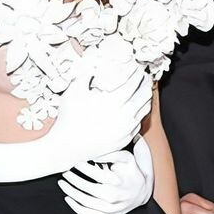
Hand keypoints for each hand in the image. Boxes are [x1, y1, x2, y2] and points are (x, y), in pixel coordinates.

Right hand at [39, 63, 153, 160]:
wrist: (67, 146)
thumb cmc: (69, 117)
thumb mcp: (74, 90)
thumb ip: (85, 75)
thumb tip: (94, 67)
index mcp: (114, 100)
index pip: (133, 82)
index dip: (137, 73)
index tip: (137, 68)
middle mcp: (125, 114)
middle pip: (144, 95)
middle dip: (146, 83)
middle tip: (144, 77)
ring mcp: (127, 128)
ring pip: (145, 110)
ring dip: (146, 98)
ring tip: (143, 91)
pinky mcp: (125, 139)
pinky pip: (138, 123)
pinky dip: (139, 114)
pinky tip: (135, 110)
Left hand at [59, 138, 153, 213]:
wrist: (142, 192)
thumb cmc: (130, 171)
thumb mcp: (126, 159)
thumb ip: (111, 153)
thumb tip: (93, 154)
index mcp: (119, 182)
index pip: (96, 174)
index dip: (82, 166)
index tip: (74, 160)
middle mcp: (115, 197)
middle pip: (88, 188)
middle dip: (72, 179)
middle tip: (64, 171)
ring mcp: (112, 209)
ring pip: (85, 203)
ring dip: (70, 192)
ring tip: (62, 183)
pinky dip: (75, 207)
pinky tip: (68, 198)